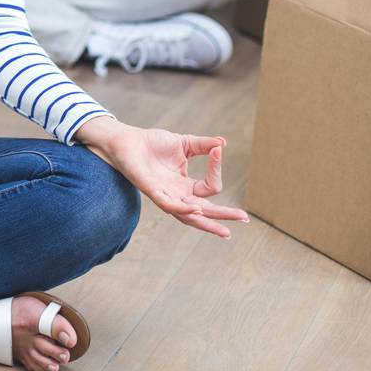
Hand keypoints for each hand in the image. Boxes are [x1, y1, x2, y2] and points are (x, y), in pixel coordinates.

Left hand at [77, 119, 248, 237]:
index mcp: (185, 186)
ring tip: (224, 230)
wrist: (127, 140)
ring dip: (206, 222)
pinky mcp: (151, 190)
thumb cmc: (153, 143)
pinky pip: (168, 204)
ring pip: (188, 216)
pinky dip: (183, 209)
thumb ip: (204, 145)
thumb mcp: (184, 143)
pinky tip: (195, 210)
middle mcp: (177, 195)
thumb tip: (223, 144)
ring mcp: (164, 195)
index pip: (209, 188)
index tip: (217, 151)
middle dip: (223, 216)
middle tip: (243, 219)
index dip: (216, 170)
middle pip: (204, 212)